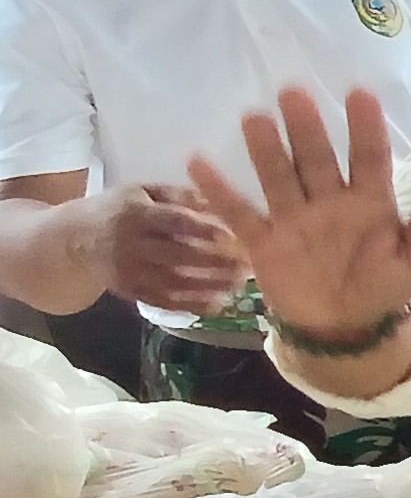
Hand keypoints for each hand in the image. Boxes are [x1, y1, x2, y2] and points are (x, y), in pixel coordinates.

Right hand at [78, 184, 247, 312]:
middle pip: (178, 255)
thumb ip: (178, 195)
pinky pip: (163, 302)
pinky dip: (191, 306)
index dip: (203, 228)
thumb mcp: (142, 191)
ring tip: (241, 284)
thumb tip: (216, 197)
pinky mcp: (129, 292)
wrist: (73, 239)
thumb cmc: (117, 208)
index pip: (173, 221)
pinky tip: (218, 305)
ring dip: (210, 286)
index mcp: (135, 213)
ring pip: (174, 283)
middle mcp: (130, 244)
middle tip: (250, 263)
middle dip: (215, 261)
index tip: (233, 233)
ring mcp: (129, 272)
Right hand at [187, 89, 410, 341]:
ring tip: (255, 117)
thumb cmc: (382, 287)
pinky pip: (240, 213)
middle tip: (295, 92)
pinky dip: (219, 192)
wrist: (344, 327)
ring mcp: (295, 218)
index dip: (365, 128)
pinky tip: (198, 162)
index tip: (361, 94)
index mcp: (370, 202)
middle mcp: (330, 201)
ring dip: (267, 149)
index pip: (369, 158)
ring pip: (280, 176)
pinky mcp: (265, 241)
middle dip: (307, 127)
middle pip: (317, 158)